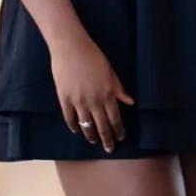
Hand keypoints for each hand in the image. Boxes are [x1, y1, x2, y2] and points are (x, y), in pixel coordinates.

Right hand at [50, 31, 133, 152]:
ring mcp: (78, 101)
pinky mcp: (64, 98)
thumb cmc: (93, 56)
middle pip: (102, 126)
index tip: (120, 138)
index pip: (115, 118)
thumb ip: (119, 89)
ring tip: (93, 141)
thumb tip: (130, 102)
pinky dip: (73, 125)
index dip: (118, 130)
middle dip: (106, 139)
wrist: (70, 47)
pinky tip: (76, 130)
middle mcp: (94, 101)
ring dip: (90, 135)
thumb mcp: (111, 72)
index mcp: (107, 94)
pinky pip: (69, 117)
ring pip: (86, 124)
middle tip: (109, 149)